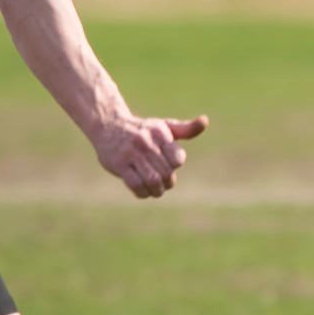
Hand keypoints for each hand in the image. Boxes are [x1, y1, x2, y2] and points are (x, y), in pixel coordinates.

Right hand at [92, 113, 208, 198]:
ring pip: (152, 180)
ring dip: (157, 190)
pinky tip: (144, 191)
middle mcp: (145, 141)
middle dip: (168, 181)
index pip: (177, 158)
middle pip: (165, 172)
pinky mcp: (118, 165)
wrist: (109, 126)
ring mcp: (131, 153)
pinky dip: (143, 193)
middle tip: (165, 182)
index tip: (170, 165)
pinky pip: (135, 184)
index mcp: (160, 132)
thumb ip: (186, 129)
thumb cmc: (142, 129)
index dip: (175, 166)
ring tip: (157, 190)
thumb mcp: (164, 126)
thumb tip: (205, 121)